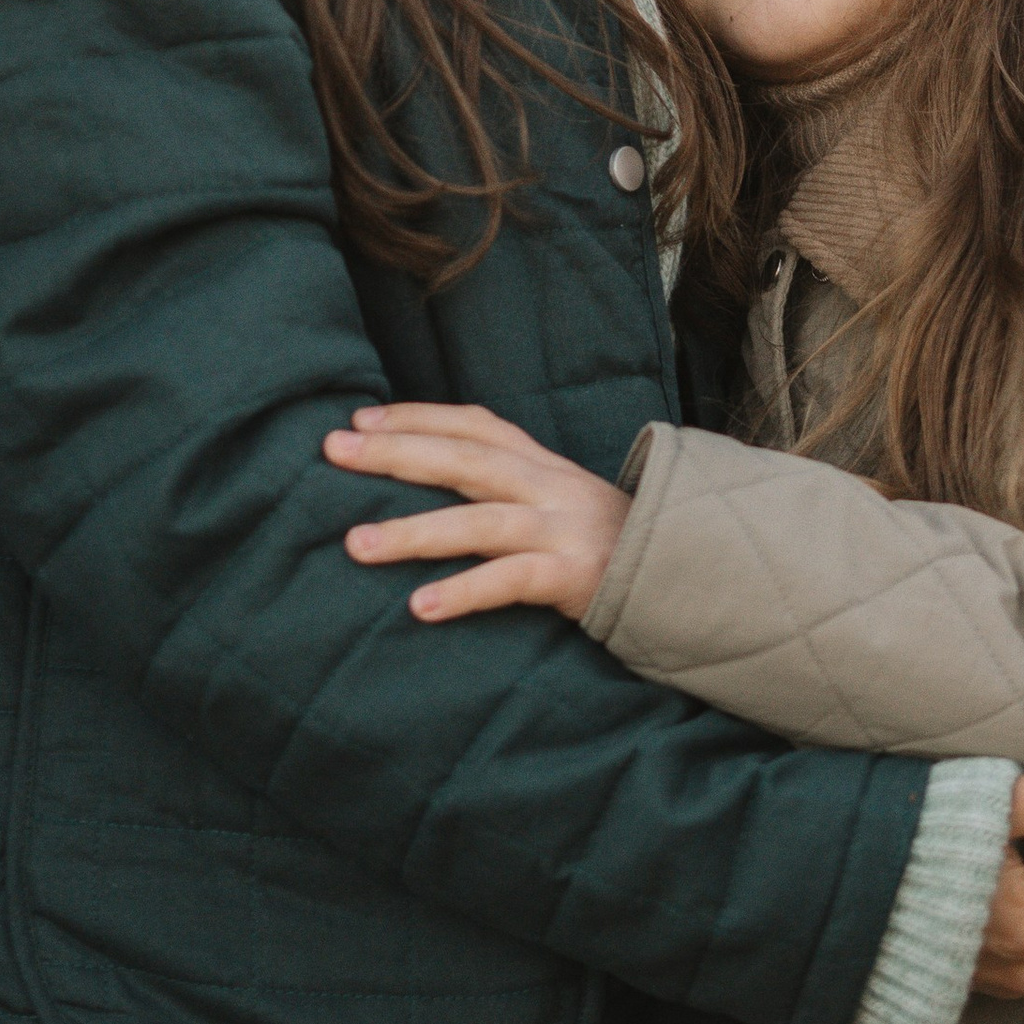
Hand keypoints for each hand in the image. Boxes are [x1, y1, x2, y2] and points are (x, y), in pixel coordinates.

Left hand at [325, 400, 629, 622]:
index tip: (359, 419)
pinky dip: (464, 591)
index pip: (473, 425)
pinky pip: (511, 581)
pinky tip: (419, 607)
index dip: (417, 417)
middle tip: (332, 450)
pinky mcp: (576, 576)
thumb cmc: (610, 546)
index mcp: (543, 464)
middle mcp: (549, 486)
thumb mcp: (561, 503)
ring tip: (354, 544)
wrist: (691, 576)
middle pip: (464, 460)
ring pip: (479, 522)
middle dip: (396, 452)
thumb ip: (510, 490)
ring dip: (413, 531)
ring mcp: (563, 530)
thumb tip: (437, 482)